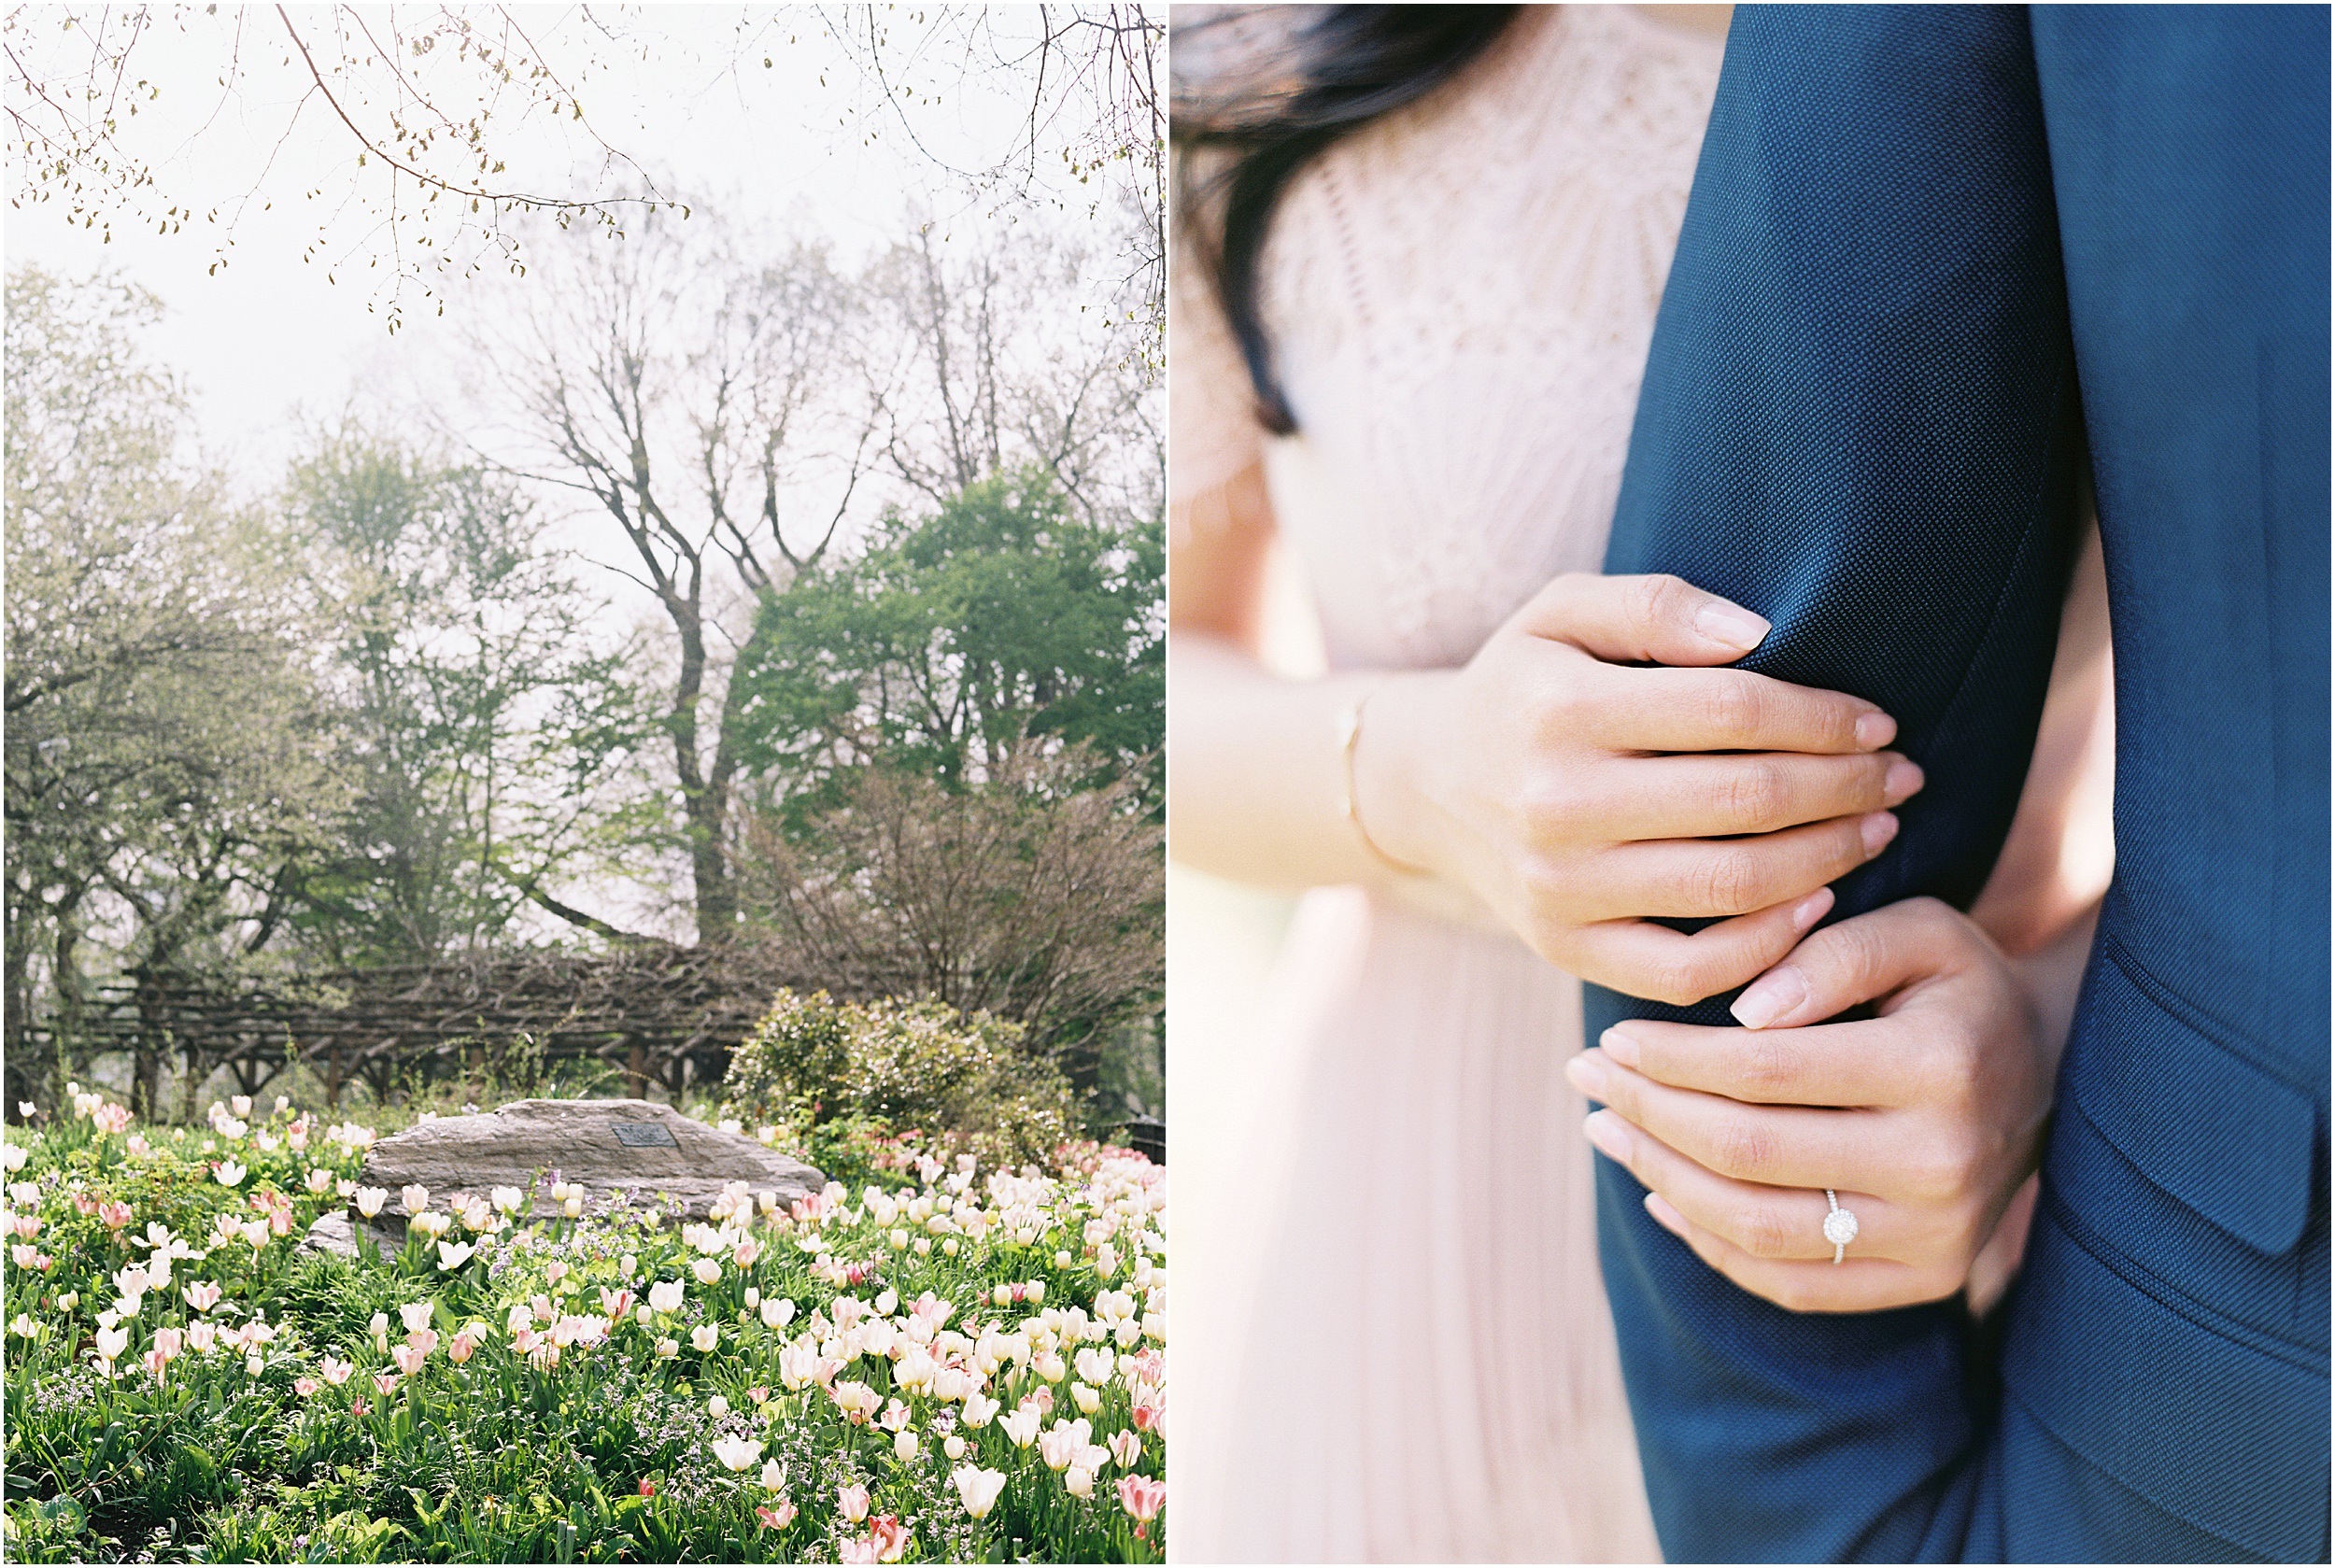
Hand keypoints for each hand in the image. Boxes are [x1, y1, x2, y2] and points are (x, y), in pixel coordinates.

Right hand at [1357, 573, 1923, 1003]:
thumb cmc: (1521, 688)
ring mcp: (1559, 887)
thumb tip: (1759, 634)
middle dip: (1847, 789)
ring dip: (1830, 860)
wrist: (1424, 786)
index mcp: (1561, 708)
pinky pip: (1690, 970)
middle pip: (1747, 801)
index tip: (1878, 722)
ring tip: (1875, 831)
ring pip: (1734, 887)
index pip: (1733, 712)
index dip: (1825, 718)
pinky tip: (1812, 905)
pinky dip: (1766, 946)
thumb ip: (1656, 605)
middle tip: (1898, 779)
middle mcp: (1556, 803)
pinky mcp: (1564, 948)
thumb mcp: (1563, 613)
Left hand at [1565, 897, 2055, 1311]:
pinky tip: (1660, 1190)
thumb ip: (1829, 954)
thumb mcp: (1916, 932)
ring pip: (1758, 1226)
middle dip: (1648, 1111)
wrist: (2049, 1073)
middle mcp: (1944, 1164)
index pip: (1767, 1071)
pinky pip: (1791, 1280)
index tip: (1612, 1035)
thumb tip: (1743, 1012)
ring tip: (1604, 1129)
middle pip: (1750, 1151)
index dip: (1673, 1056)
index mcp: (1940, 1067)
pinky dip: (1710, 1242)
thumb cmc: (1955, 987)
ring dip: (1660, 1177)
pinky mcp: (1924, 1282)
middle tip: (1585, 1075)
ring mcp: (1937, 1237)